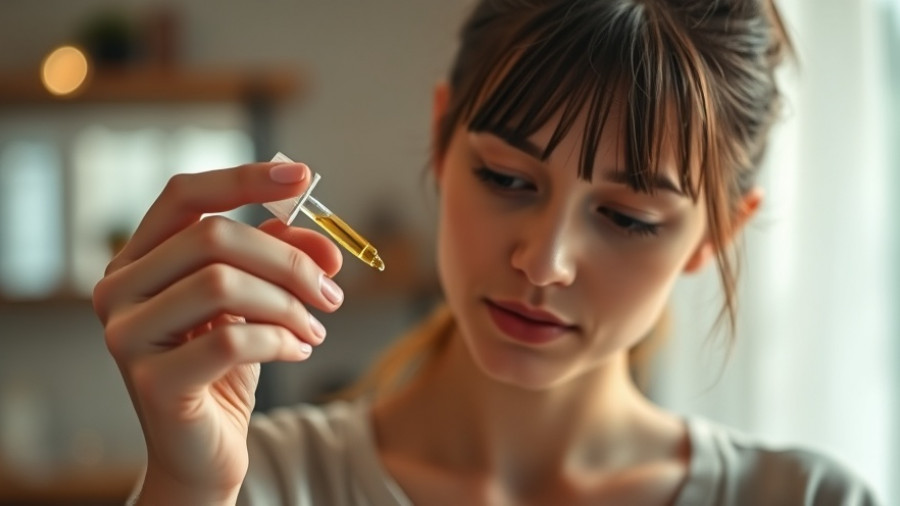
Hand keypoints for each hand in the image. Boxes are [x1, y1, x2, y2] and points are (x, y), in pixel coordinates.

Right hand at [92, 162, 343, 502]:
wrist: (202, 451)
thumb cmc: (225, 366)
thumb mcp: (256, 302)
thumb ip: (280, 259)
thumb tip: (326, 244)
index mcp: (139, 259)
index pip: (184, 195)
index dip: (244, 178)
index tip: (303, 175)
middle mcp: (119, 289)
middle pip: (214, 237)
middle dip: (288, 260)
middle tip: (331, 291)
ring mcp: (127, 335)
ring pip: (223, 283)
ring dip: (289, 303)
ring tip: (316, 326)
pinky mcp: (151, 381)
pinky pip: (233, 338)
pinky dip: (281, 340)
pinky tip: (298, 351)